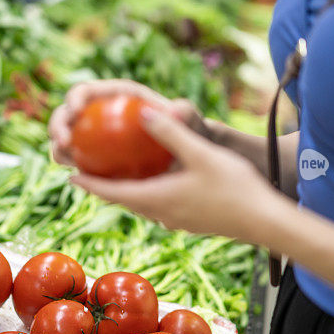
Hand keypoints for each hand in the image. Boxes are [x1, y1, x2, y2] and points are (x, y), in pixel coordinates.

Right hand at [49, 80, 208, 165]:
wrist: (187, 156)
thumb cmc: (187, 132)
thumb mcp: (189, 121)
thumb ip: (185, 113)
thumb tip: (175, 110)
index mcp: (115, 96)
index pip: (86, 91)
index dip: (74, 97)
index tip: (75, 111)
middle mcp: (100, 113)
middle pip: (67, 115)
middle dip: (57, 125)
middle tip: (63, 143)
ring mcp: (95, 137)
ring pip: (67, 140)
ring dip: (58, 149)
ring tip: (64, 161)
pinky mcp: (96, 158)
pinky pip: (79, 162)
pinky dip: (74, 168)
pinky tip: (80, 179)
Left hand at [70, 108, 279, 241]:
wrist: (265, 222)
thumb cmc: (234, 187)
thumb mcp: (200, 153)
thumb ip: (170, 133)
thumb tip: (142, 111)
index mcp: (156, 199)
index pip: (112, 192)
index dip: (89, 184)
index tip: (69, 175)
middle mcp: (161, 213)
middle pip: (123, 200)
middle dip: (103, 187)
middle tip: (86, 172)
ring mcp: (176, 220)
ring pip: (141, 204)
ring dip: (125, 191)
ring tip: (115, 176)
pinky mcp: (190, 221)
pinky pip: (158, 206)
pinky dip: (146, 194)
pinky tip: (155, 182)